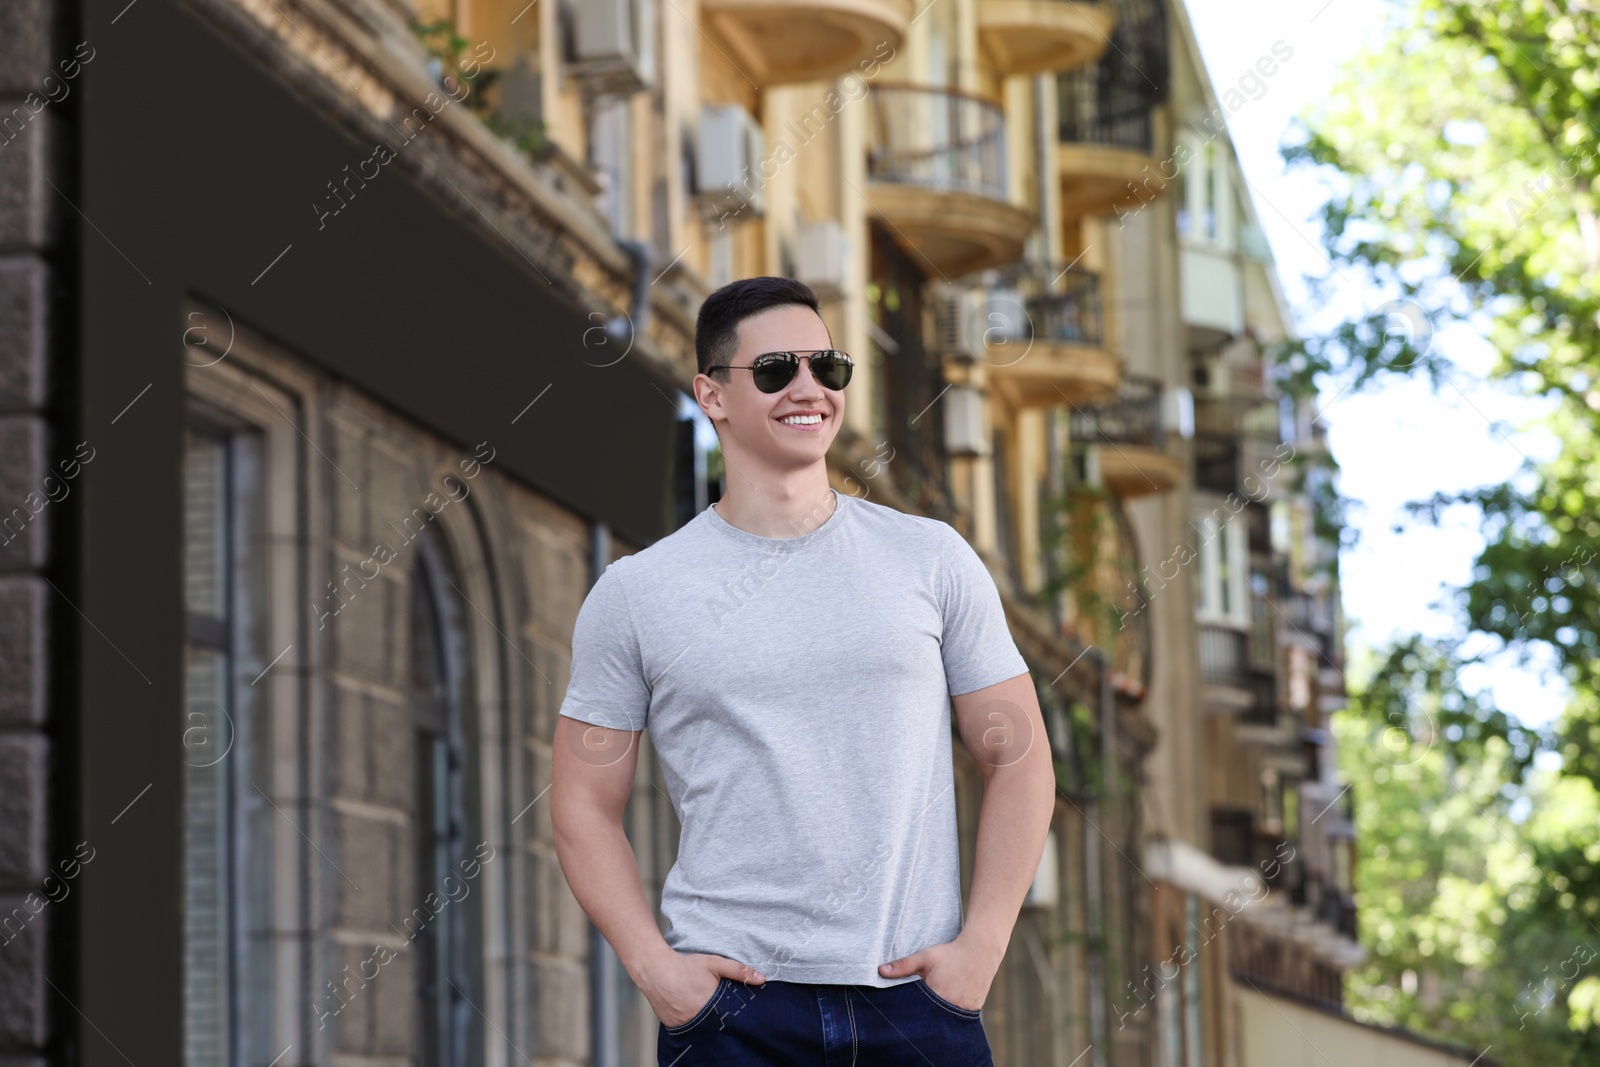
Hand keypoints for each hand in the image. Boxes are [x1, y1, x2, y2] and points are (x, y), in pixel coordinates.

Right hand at [638, 951, 765, 1028]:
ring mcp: (683, 1025)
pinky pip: (687, 1028)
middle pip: (717, 1024)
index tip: (736, 1011)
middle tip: (719, 1009)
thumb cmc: (685, 966)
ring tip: (704, 1009)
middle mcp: (697, 1019)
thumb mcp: (714, 963)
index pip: (730, 1018)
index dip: (734, 1015)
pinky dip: (692, 1023)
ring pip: (702, 1028)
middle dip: (721, 1019)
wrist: (654, 969)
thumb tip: (762, 979)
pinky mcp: (672, 1027)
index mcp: (711, 1006)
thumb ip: (739, 971)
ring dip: (706, 1022)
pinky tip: (691, 1012)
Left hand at [879, 935, 999, 1012]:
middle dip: (922, 1019)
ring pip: (945, 1021)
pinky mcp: (973, 1011)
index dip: (910, 1015)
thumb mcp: (926, 956)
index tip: (902, 1015)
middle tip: (914, 1015)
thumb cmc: (951, 954)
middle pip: (931, 1020)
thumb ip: (903, 965)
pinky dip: (950, 1016)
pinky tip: (943, 1011)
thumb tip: (880, 970)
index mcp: (937, 995)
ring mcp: (964, 1011)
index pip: (918, 1013)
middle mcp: (952, 1007)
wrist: (981, 951)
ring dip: (937, 1018)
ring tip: (929, 1014)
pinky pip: (957, 1019)